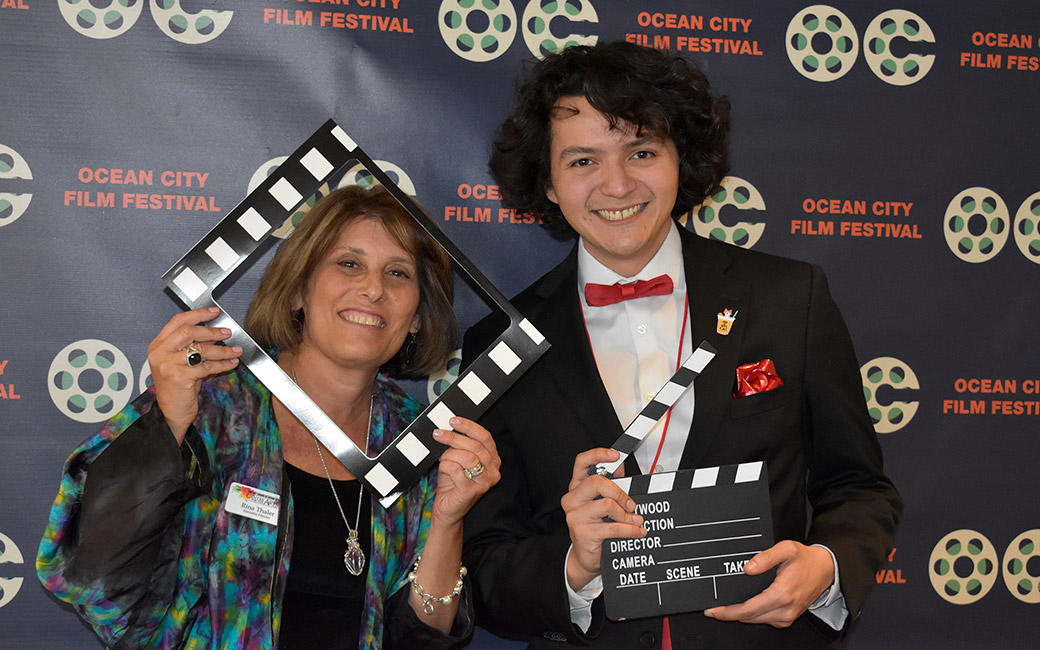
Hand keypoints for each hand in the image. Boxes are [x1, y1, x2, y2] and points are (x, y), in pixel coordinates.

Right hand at [148, 307, 241, 442]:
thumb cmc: (177, 388)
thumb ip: (193, 347)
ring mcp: (168, 365)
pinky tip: (231, 363)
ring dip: (222, 349)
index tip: (214, 312)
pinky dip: (223, 364)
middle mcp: (160, 353)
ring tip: (235, 350)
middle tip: (227, 332)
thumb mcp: (181, 363)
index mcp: (158, 346)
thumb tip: (215, 333)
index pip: (177, 321)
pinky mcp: (180, 377)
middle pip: (188, 331)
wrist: (171, 413)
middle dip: (212, 331)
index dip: (197, 314)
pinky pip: (207, 366)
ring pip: (201, 350)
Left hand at [431, 417, 501, 525]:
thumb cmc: (453, 484)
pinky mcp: (472, 491)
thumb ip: (461, 445)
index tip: (454, 421)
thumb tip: (451, 427)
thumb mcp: (458, 459)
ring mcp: (484, 483)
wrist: (447, 509)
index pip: (486, 437)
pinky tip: (443, 469)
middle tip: (439, 434)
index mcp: (493, 461)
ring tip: (442, 457)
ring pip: (467, 457)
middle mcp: (493, 471)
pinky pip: (456, 469)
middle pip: (476, 446)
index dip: (469, 426)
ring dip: (449, 453)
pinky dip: (445, 465)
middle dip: (454, 437)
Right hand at [561, 448, 645, 590]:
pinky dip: (630, 529)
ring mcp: (575, 516)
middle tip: (631, 504)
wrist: (585, 557)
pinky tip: (637, 531)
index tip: (615, 455)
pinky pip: (612, 526)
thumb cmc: (595, 527)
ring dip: (627, 515)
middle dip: (620, 492)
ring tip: (635, 520)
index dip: (598, 455)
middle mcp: (572, 499)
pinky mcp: (583, 532)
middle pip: (597, 482)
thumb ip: (611, 484)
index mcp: (577, 487)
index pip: (582, 462)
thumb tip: (622, 466)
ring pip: (607, 505)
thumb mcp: (602, 503)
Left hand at [704, 540, 833, 626]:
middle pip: (750, 618)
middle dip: (729, 615)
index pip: (748, 609)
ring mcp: (788, 616)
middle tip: (713, 610)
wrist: (825, 569)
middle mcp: (785, 610)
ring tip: (724, 608)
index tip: (713, 611)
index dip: (728, 612)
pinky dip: (752, 616)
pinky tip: (743, 608)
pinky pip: (765, 620)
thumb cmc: (805, 559)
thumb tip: (748, 568)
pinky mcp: (788, 617)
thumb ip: (765, 557)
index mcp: (782, 594)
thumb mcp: (786, 549)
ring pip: (756, 621)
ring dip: (740, 616)